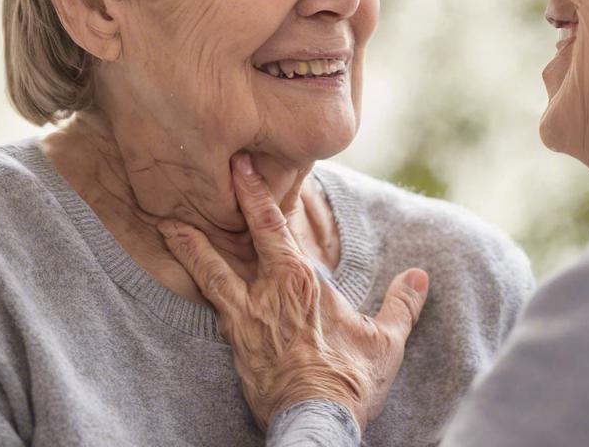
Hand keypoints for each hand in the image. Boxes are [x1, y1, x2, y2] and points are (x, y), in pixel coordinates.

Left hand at [157, 154, 429, 431]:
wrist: (316, 424)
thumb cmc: (350, 380)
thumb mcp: (385, 340)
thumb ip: (402, 303)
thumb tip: (420, 277)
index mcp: (302, 280)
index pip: (272, 225)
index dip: (253, 193)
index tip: (240, 166)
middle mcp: (268, 291)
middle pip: (237, 240)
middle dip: (224, 204)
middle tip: (204, 176)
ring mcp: (246, 318)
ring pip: (210, 272)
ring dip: (189, 246)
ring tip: (169, 225)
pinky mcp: (236, 345)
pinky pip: (214, 308)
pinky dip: (201, 288)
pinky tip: (190, 281)